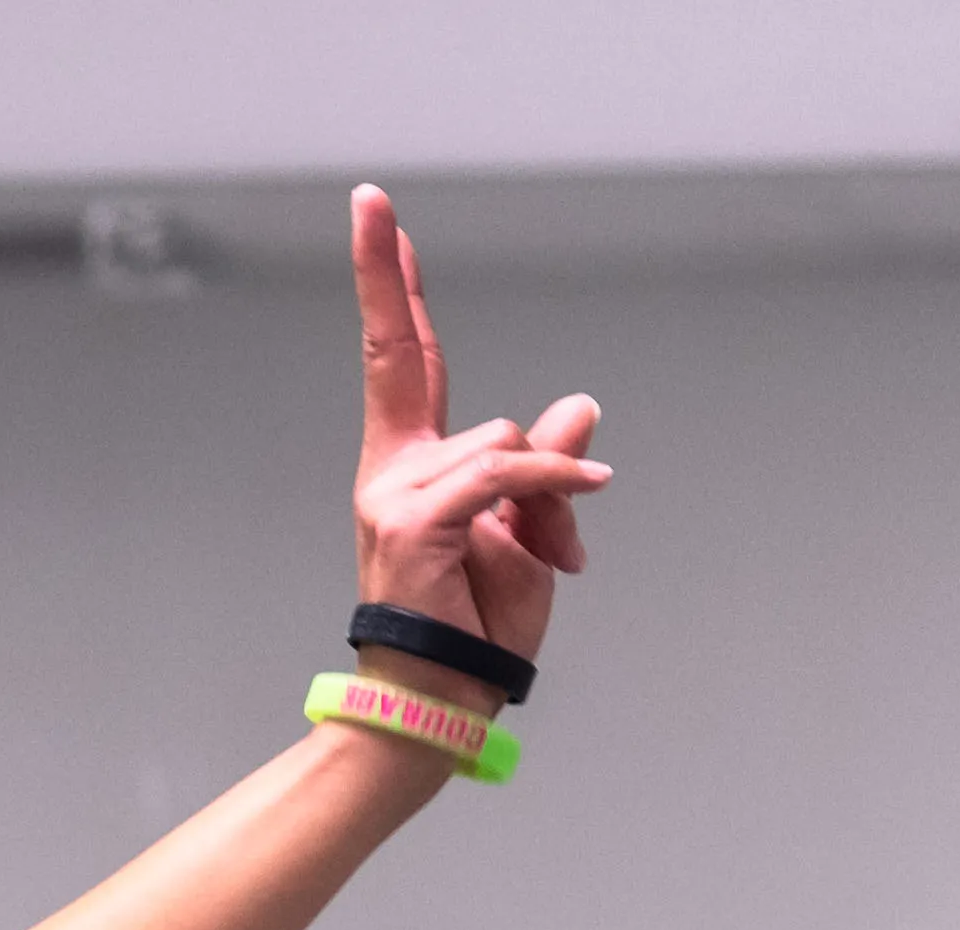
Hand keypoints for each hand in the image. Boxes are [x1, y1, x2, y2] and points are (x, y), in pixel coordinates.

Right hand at [342, 186, 607, 672]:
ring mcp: (395, 495)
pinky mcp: (415, 522)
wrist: (441, 702)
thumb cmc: (479, 632)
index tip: (379, 224)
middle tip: (369, 198)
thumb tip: (579, 407)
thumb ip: (546, 471)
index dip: (391, 293)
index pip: (407, 362)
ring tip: (553, 556)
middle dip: (383, 276)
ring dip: (548, 490)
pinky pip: (507, 473)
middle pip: (405, 355)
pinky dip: (554, 483)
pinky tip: (590, 492)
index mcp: (412, 469)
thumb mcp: (534, 537)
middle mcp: (392, 471)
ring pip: (504, 440)